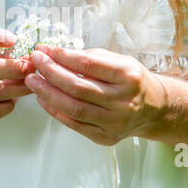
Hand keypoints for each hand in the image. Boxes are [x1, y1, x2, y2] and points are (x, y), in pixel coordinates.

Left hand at [25, 44, 165, 145]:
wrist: (154, 109)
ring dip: (47, 93)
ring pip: (73, 108)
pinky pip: (75, 124)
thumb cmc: (131, 80)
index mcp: (128, 76)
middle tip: (34, 62)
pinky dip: (55, 111)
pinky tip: (43, 99)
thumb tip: (51, 52)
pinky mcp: (107, 137)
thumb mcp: (118, 61)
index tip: (43, 49)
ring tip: (32, 81)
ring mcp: (115, 122)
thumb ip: (87, 57)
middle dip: (50, 72)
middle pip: (77, 87)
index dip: (61, 56)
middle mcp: (123, 101)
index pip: (87, 64)